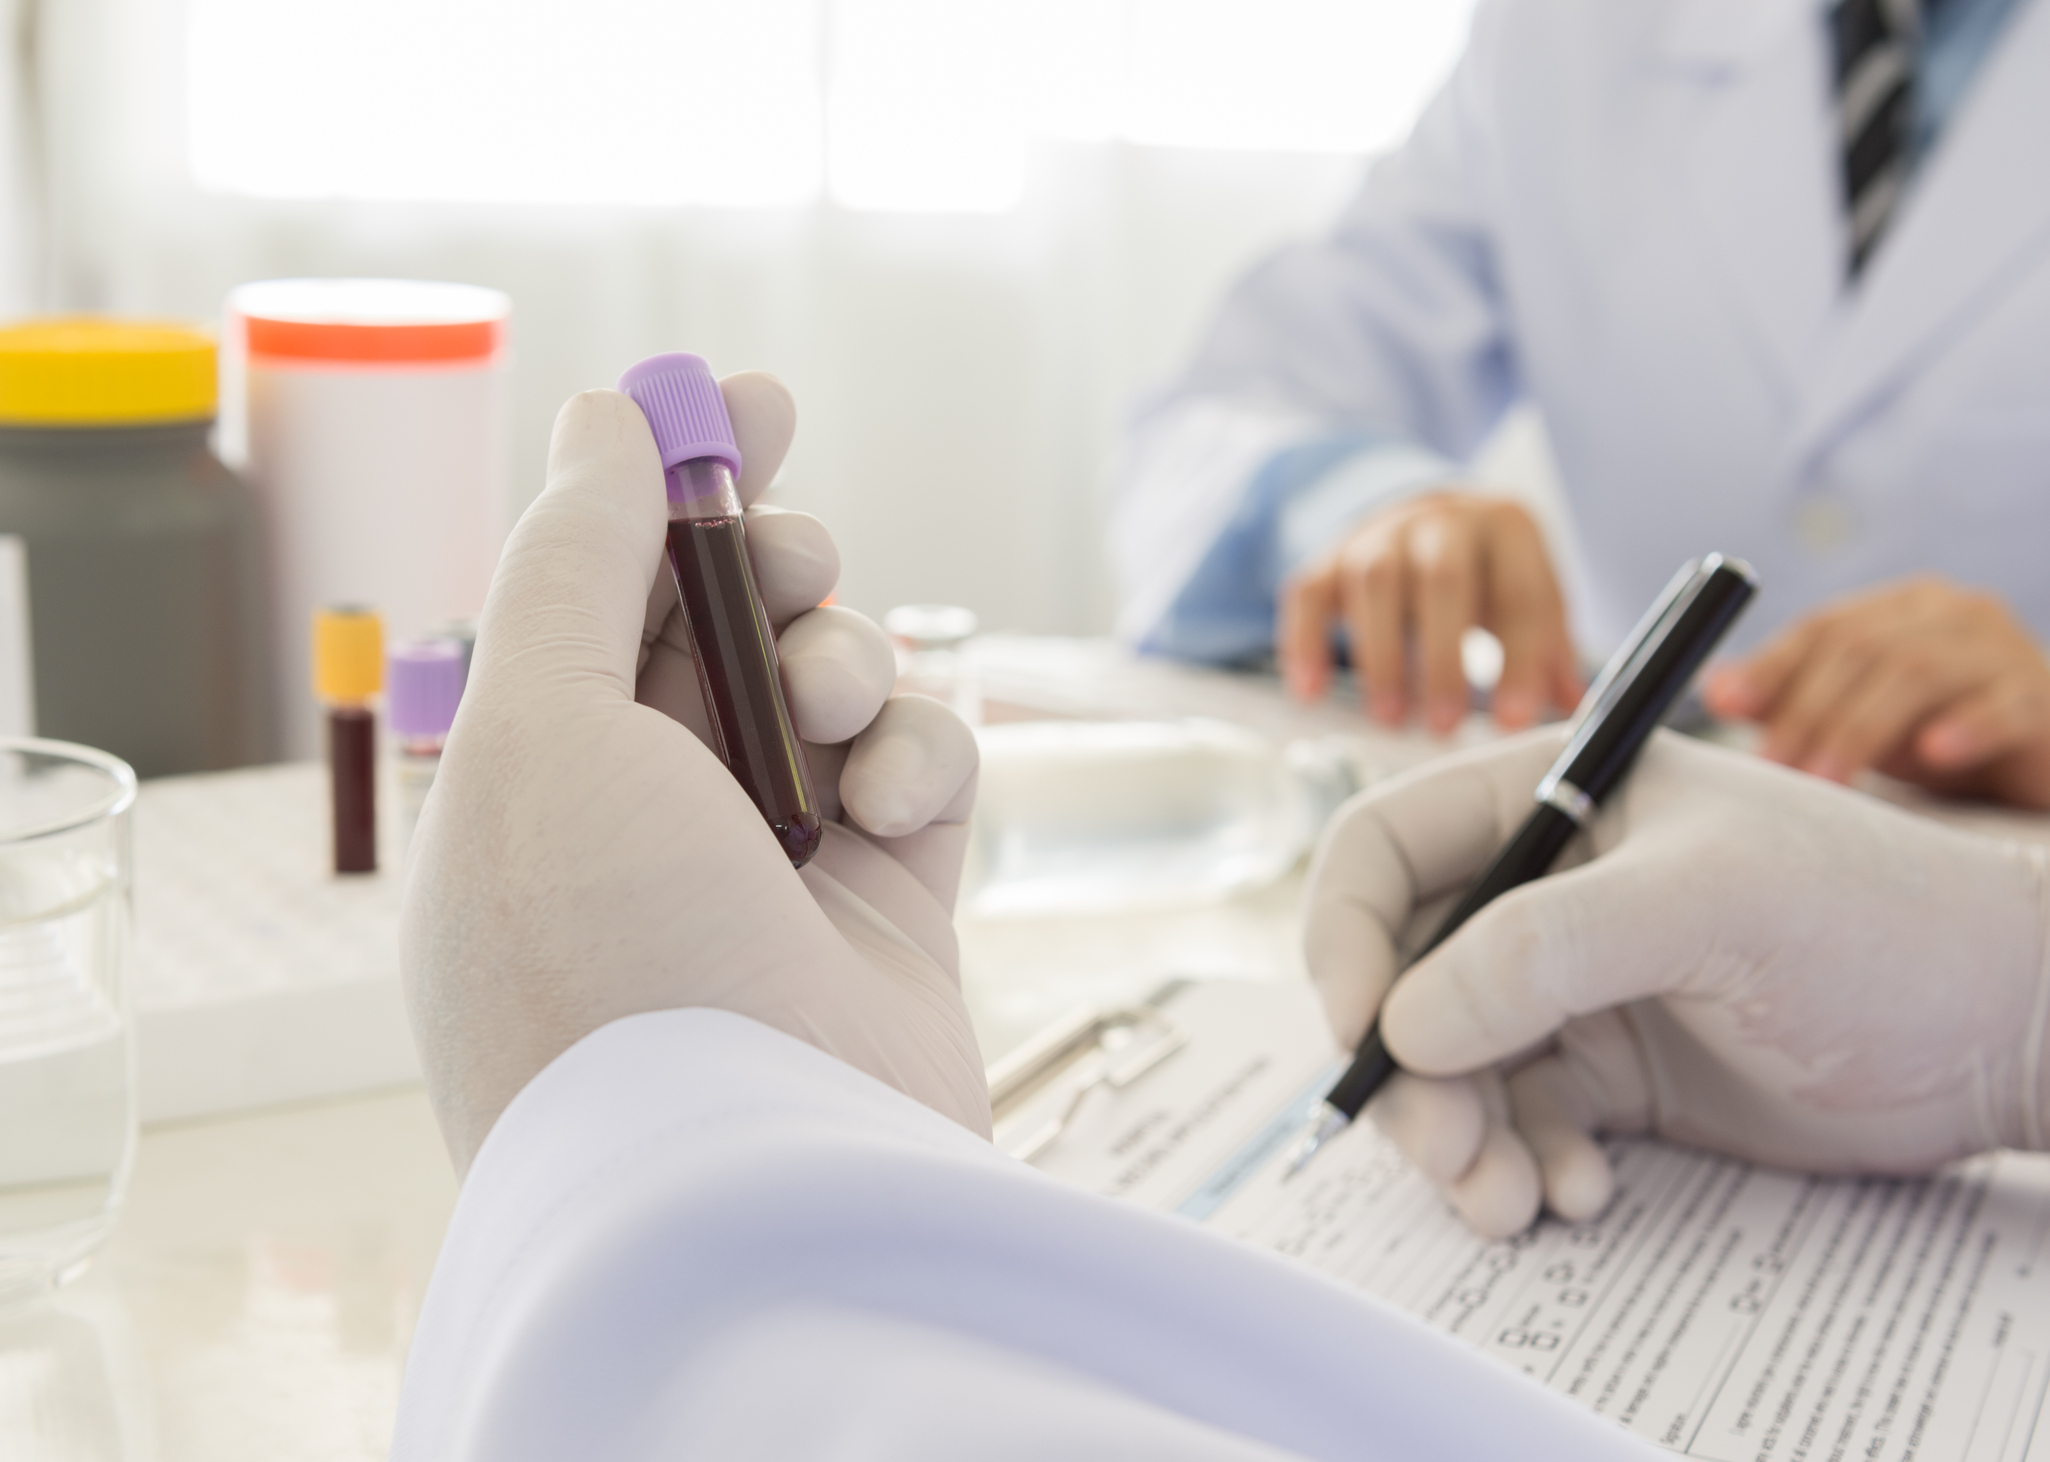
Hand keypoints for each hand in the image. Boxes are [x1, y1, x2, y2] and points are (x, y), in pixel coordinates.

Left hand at [402, 383, 987, 1176]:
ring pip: (836, 682)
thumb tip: (602, 420)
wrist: (756, 1181)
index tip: (748, 397)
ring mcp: (775, 865)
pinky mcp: (891, 905)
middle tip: (793, 554)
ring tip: (831, 708)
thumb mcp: (545, 732)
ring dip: (844, 657)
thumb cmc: (607, 959)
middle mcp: (648, 819)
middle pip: (725, 624)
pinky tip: (893, 804)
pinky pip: (924, 767)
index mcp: (534, 780)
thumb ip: (576, 562)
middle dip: (771, 561)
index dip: (670, 482)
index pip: (599, 594)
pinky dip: (920, 755)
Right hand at [1277, 491, 1579, 733]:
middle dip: (1443, 657)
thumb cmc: (1488, 572)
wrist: (1425, 516)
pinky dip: (1305, 643)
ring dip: (1380, 656)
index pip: (1519, 593)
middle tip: (1445, 726)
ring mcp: (1377, 535)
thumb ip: (1552, 649)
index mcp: (1506, 527)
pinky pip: (1307, 594)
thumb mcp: (1530, 594)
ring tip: (1390, 719)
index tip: (1514, 722)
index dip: (1520, 659)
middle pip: (1442, 579)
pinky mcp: (1328, 558)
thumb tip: (1577, 711)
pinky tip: (1310, 693)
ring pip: (1374, 583)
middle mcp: (1441, 521)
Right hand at [1303, 729, 2049, 1237]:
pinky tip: (1581, 1191)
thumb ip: (1543, 950)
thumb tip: (1402, 1024)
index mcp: (1550, 799)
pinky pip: (1516, 1123)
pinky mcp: (1611, 1072)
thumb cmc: (1876, 920)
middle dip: (1406, 1073)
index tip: (1359, 1032)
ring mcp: (1572, 985)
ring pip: (1447, 1065)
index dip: (1345, 936)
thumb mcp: (1706, 905)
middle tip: (1447, 1153)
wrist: (2003, 1026)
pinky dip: (1524, 1166)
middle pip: (1400, 976)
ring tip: (1511, 1200)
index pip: (1384, 849)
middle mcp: (1543, 889)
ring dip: (1459, 1141)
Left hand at [1704, 575, 2049, 807]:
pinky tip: (1933, 754)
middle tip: (1772, 766)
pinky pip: (2005, 706)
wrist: (2040, 760)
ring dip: (1860, 728)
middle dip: (1807, 711)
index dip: (1772, 667)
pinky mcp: (2044, 698)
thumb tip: (1715, 687)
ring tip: (1825, 779)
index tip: (1726, 707)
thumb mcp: (1861, 715)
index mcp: (1902, 608)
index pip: (1824, 628)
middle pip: (1863, 649)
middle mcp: (1953, 614)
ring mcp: (2004, 650)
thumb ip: (1793, 698)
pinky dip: (1966, 726)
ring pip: (1919, 672)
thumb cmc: (1944, 732)